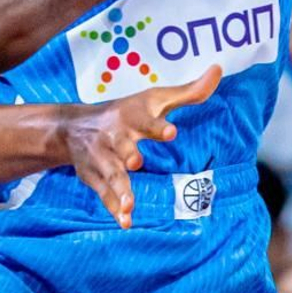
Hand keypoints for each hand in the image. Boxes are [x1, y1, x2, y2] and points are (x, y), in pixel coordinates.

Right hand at [64, 64, 222, 227]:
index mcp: (132, 116)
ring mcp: (102, 159)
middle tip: (136, 162)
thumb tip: (218, 71)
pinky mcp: (93, 177)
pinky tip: (125, 221)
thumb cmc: (127, 112)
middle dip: (128, 155)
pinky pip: (104, 194)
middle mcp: (115, 137)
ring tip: (129, 205)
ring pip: (111, 174)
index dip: (157, 126)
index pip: (146, 120)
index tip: (171, 131)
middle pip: (122, 146)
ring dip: (119, 189)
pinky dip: (113, 208)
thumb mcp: (155, 99)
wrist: (73, 128)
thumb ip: (188, 92)